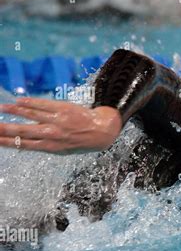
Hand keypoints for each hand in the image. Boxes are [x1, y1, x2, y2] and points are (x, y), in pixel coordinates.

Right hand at [0, 97, 121, 153]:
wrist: (101, 131)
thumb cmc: (80, 142)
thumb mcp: (62, 150)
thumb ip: (44, 145)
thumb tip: (23, 142)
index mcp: (51, 147)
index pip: (23, 144)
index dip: (6, 142)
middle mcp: (52, 134)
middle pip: (23, 131)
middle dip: (4, 128)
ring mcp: (56, 121)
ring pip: (30, 114)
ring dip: (14, 111)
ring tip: (1, 108)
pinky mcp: (62, 109)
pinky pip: (42, 104)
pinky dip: (29, 102)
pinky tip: (19, 100)